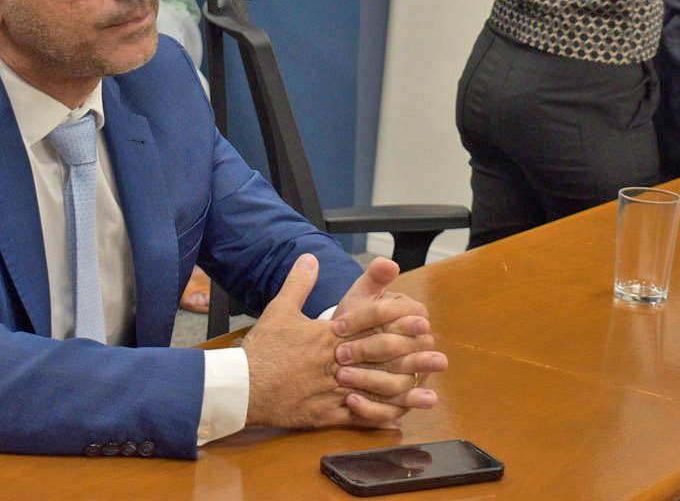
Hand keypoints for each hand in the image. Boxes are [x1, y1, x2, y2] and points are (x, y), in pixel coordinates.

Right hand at [243, 255, 432, 429]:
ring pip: (375, 391)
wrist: (243, 387)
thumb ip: (299, 283)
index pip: (367, 323)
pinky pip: (357, 418)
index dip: (395, 319)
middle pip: (380, 357)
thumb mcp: (280, 309)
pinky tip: (397, 420)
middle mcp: (335, 361)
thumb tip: (310, 257)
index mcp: (328, 335)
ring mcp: (332, 389)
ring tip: (429, 395)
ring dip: (405, 393)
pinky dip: (378, 419)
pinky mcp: (325, 414)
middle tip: (437, 356)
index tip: (419, 317)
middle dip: (411, 357)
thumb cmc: (263, 350)